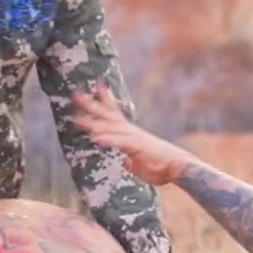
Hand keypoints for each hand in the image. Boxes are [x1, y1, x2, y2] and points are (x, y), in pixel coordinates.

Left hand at [69, 83, 193, 186]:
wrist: (178, 167)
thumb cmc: (161, 166)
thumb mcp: (140, 164)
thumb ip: (132, 161)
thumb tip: (126, 162)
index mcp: (130, 133)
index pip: (114, 113)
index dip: (104, 99)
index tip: (96, 86)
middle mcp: (130, 131)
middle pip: (107, 115)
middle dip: (90, 104)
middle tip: (74, 93)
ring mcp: (133, 137)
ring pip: (109, 126)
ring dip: (92, 122)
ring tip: (75, 119)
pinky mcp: (137, 147)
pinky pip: (119, 142)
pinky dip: (107, 139)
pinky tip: (95, 138)